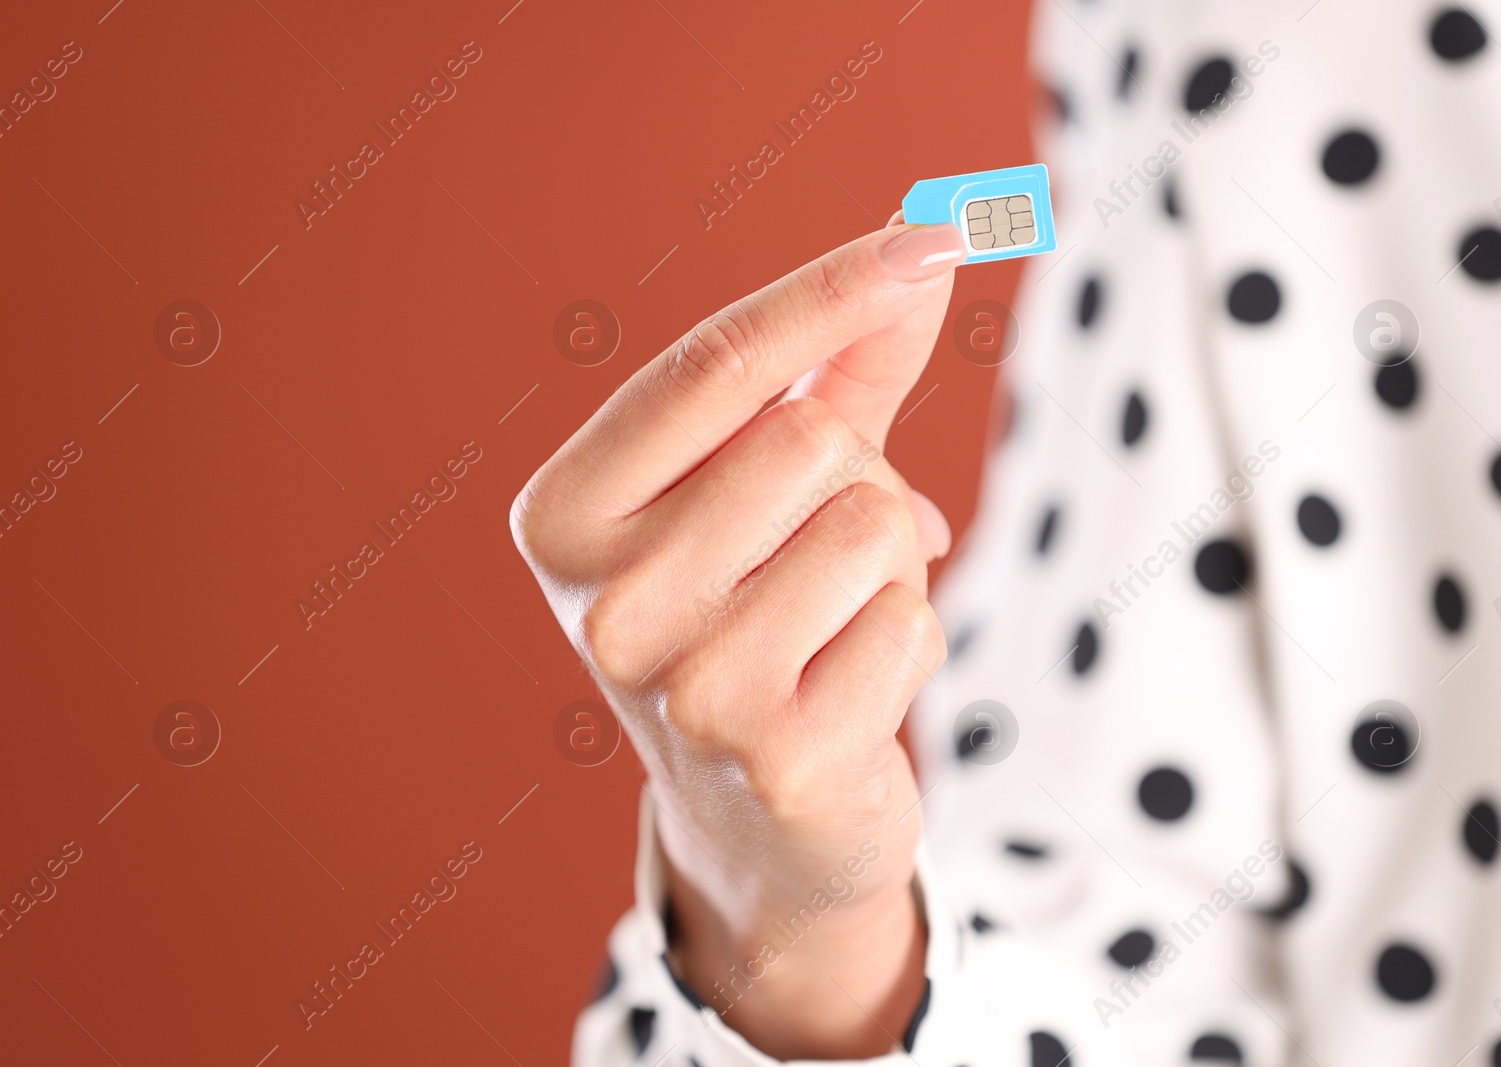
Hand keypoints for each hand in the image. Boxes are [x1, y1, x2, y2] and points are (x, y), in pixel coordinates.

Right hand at [512, 219, 966, 1057]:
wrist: (756, 812)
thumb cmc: (757, 610)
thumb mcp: (772, 484)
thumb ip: (841, 367)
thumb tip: (928, 240)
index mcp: (565, 517)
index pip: (708, 367)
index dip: (829, 289)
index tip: (936, 229)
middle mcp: (599, 605)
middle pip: (808, 444)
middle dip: (857, 481)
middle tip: (821, 551)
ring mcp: (677, 692)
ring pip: (870, 526)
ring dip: (890, 564)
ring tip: (834, 623)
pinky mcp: (771, 758)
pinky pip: (911, 621)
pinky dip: (910, 639)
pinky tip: (852, 690)